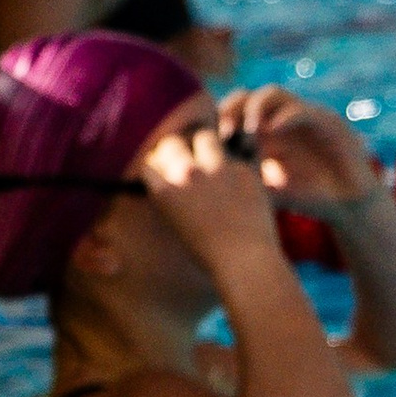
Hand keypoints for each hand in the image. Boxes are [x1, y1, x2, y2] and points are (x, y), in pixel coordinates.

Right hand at [134, 112, 293, 273]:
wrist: (246, 259)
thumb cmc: (210, 255)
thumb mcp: (179, 227)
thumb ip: (174, 200)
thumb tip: (177, 184)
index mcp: (165, 193)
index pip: (149, 165)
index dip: (156, 168)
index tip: (162, 172)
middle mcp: (187, 174)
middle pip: (172, 143)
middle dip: (176, 149)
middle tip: (185, 157)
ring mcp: (216, 167)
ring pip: (204, 137)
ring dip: (205, 145)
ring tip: (212, 157)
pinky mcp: (243, 168)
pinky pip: (235, 157)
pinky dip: (235, 166)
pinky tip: (240, 182)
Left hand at [216, 85, 384, 217]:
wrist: (348, 204)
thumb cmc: (306, 196)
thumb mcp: (267, 190)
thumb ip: (243, 179)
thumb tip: (208, 182)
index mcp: (265, 130)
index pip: (235, 108)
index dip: (219, 117)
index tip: (208, 137)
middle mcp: (281, 117)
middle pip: (249, 95)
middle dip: (233, 107)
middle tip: (223, 128)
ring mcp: (304, 115)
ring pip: (274, 93)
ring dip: (257, 107)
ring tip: (248, 129)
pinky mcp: (327, 120)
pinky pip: (303, 109)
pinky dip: (286, 116)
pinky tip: (272, 131)